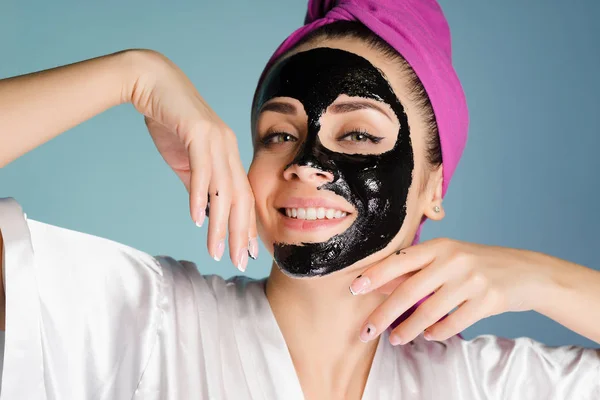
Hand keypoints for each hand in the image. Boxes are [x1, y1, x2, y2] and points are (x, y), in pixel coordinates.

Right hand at [124, 50, 256, 270]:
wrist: (152, 84)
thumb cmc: (170, 122)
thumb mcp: (186, 161)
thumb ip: (197, 185)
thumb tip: (205, 212)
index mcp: (229, 155)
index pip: (243, 196)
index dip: (246, 225)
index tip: (246, 251)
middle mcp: (228, 148)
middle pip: (241, 197)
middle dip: (240, 232)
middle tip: (239, 260)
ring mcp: (216, 139)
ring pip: (224, 189)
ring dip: (220, 223)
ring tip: (216, 250)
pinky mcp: (198, 132)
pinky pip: (202, 169)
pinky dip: (200, 196)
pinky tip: (198, 219)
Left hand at [350, 238, 546, 343]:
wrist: (524, 272)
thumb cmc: (475, 264)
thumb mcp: (446, 258)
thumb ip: (414, 269)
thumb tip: (377, 284)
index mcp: (439, 246)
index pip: (399, 260)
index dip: (374, 275)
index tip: (353, 289)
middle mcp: (453, 260)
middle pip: (408, 291)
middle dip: (383, 314)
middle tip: (365, 331)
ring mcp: (471, 280)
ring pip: (429, 312)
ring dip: (408, 330)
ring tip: (394, 339)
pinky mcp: (487, 300)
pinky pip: (453, 323)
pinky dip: (437, 332)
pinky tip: (428, 335)